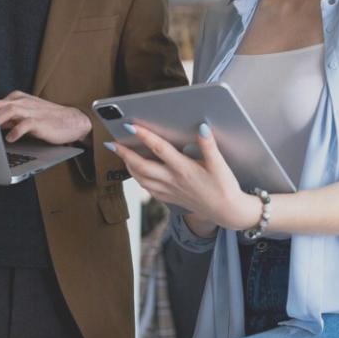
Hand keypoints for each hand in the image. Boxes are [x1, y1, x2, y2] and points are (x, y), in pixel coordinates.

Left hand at [0, 92, 91, 144]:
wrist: (73, 121)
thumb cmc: (46, 120)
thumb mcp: (23, 116)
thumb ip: (6, 118)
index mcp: (15, 99)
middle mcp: (21, 102)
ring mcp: (31, 110)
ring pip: (9, 111)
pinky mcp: (40, 121)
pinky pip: (26, 124)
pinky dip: (16, 131)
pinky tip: (10, 139)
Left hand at [106, 122, 260, 231]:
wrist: (226, 211)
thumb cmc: (224, 188)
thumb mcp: (220, 164)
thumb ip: (209, 145)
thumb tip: (202, 127)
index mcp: (183, 169)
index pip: (159, 149)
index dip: (144, 136)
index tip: (131, 126)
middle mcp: (172, 180)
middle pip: (141, 166)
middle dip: (124, 154)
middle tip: (112, 143)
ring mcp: (169, 191)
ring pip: (141, 179)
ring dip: (128, 166)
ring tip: (121, 154)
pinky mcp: (169, 198)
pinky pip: (147, 188)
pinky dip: (138, 178)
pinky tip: (136, 172)